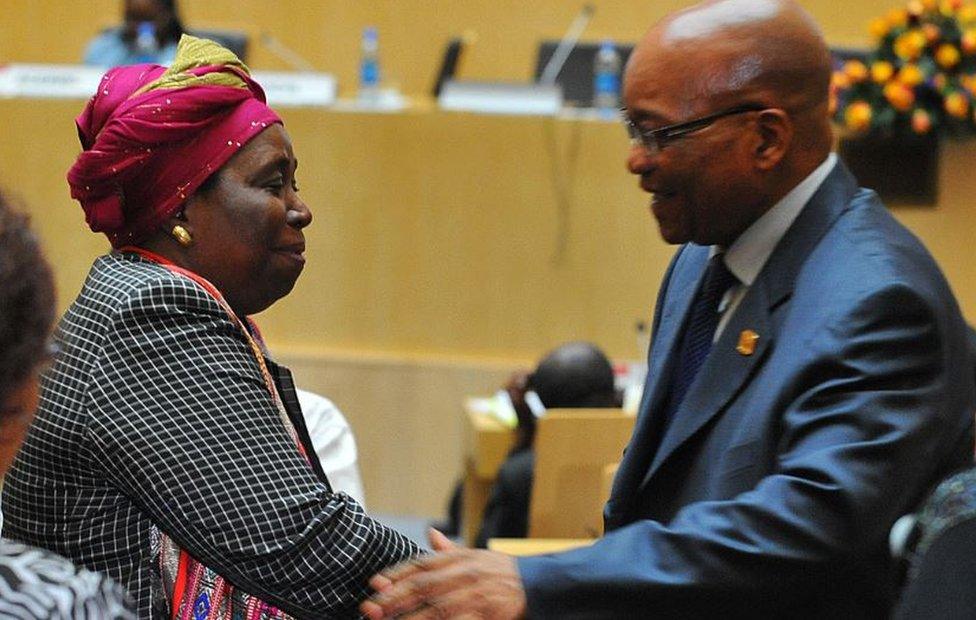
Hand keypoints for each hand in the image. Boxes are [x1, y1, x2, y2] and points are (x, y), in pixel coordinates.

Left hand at [361, 528, 526, 618]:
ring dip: (408, 617)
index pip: (420, 565)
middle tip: (370, 608)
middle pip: (421, 587)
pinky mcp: (484, 613)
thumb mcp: (476, 555)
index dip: (396, 574)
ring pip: (434, 608)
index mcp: (458, 558)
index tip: (374, 583)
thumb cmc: (501, 571)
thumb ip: (449, 550)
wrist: (536, 583)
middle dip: (393, 598)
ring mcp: (473, 595)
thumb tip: (430, 534)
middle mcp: (462, 574)